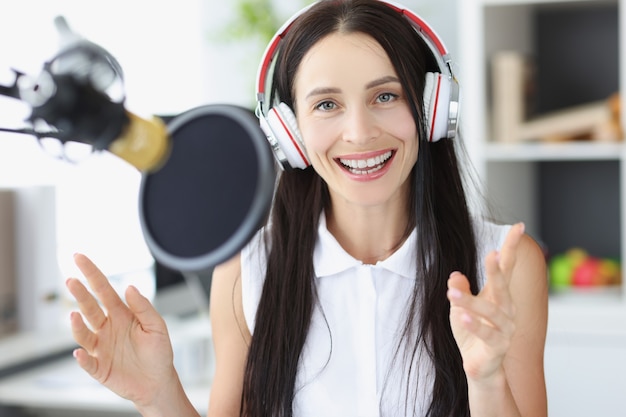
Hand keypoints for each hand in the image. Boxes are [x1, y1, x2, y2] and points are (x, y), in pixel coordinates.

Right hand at [66, 253, 176, 406]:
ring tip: (74, 315)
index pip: (103, 290)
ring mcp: (101, 347)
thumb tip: (129, 287)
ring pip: (83, 333)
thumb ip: (144, 307)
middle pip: (89, 307)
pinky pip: (88, 363)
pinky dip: (82, 359)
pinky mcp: (99, 368)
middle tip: (71, 280)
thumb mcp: (157, 327)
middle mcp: (107, 328)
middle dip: (80, 294)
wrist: (158, 382)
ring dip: (76, 325)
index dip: (92, 274)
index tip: (79, 258)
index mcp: (121, 314)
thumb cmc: (159, 352)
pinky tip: (79, 353)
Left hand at [446, 223, 523, 382]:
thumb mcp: (460, 307)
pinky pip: (487, 335)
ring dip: (470, 302)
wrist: (480, 367)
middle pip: (503, 286)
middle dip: (497, 270)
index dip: (511, 247)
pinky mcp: (498, 347)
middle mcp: (507, 310)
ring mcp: (505, 330)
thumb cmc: (472, 332)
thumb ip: (460, 290)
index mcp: (499, 295)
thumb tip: (455, 275)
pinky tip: (463, 317)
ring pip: (491, 312)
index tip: (519, 227)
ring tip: (453, 293)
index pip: (507, 267)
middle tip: (491, 254)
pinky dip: (475, 326)